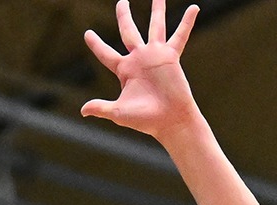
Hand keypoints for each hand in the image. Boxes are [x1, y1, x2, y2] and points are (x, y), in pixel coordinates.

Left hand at [81, 0, 201, 140]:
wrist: (169, 120)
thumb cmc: (145, 119)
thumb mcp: (118, 112)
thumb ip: (101, 107)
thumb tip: (83, 110)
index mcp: (124, 70)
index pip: (106, 53)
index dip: (96, 44)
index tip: (87, 33)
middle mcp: (139, 59)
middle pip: (128, 31)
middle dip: (124, 16)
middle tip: (122, 2)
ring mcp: (155, 56)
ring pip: (155, 27)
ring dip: (157, 11)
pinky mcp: (170, 57)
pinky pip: (180, 36)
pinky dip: (187, 22)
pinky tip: (194, 8)